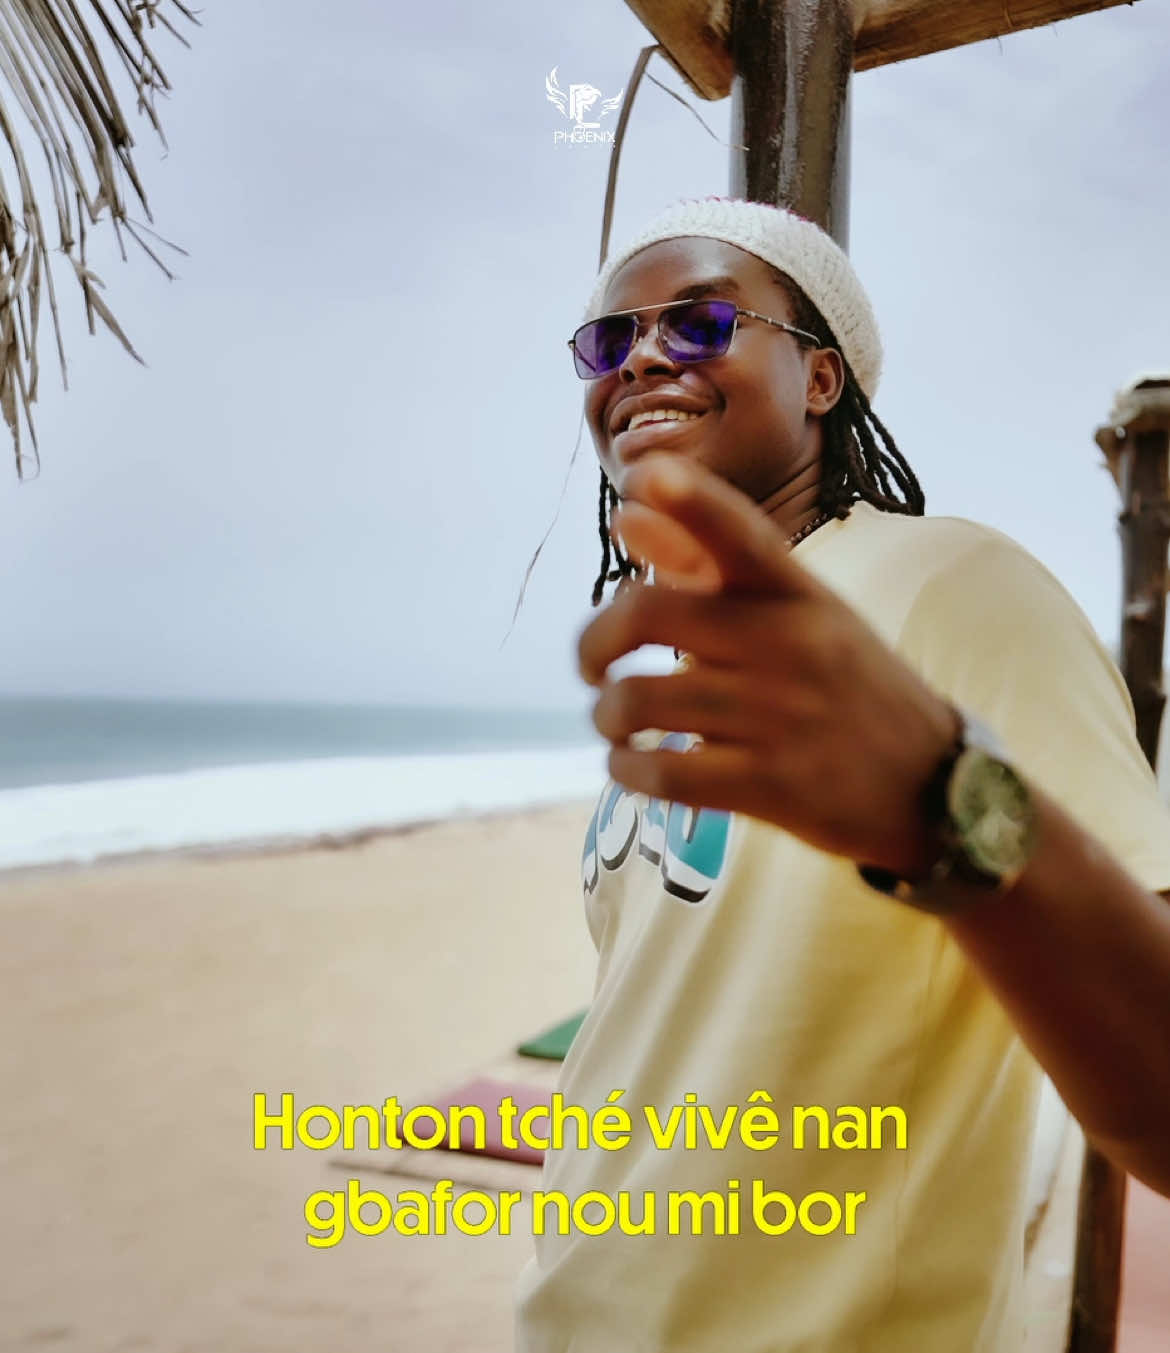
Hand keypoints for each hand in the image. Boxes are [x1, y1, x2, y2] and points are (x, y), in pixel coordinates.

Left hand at [577, 454, 959, 877]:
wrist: (933, 788)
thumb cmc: (848, 690)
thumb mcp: (800, 617)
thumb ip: (708, 568)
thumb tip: (626, 517)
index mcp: (801, 596)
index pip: (741, 532)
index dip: (689, 498)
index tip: (641, 477)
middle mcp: (790, 645)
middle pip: (649, 614)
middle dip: (595, 642)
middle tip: (593, 666)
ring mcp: (781, 718)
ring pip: (640, 700)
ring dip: (607, 715)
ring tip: (616, 725)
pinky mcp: (772, 786)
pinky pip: (662, 774)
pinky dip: (627, 772)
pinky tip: (633, 768)